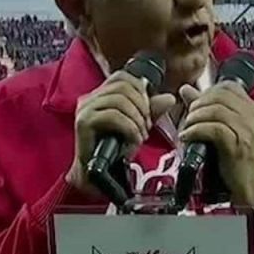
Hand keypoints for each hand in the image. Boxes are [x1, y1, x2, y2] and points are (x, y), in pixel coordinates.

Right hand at [67, 70, 176, 194]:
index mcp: (100, 95)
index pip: (122, 77)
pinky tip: (134, 141)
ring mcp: (85, 109)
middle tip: (147, 127)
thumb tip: (169, 98)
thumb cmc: (114, 151)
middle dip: (142, 107)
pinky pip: (113, 116)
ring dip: (137, 119)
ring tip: (141, 135)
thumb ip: (151, 111)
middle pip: (123, 86)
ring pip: (119, 100)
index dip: (140, 90)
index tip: (148, 111)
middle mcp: (89, 99)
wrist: (96, 176)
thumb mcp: (137, 126)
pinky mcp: (84, 122)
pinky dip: (129, 128)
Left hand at [178, 83, 253, 207]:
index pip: (228, 87)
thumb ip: (206, 108)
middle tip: (187, 118)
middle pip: (220, 96)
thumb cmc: (236, 159)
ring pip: (215, 110)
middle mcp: (253, 116)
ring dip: (195, 118)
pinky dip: (196, 131)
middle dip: (198, 104)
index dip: (207, 92)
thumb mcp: (224, 130)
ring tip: (186, 128)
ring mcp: (248, 130)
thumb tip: (185, 89)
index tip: (196, 105)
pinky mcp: (238, 145)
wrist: (250, 186)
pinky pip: (214, 129)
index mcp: (252, 110)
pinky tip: (188, 137)